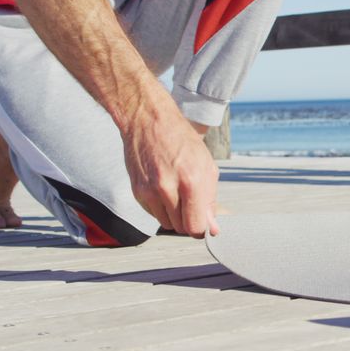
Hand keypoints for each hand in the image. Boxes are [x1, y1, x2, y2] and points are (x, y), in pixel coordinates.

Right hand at [122, 107, 219, 238]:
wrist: (149, 121)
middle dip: (189, 220)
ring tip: (177, 192)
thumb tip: (213, 229)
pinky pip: (153, 214)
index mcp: (191, 181)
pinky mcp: (137, 192)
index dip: (201, 228)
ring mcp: (149, 191)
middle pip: (181, 228)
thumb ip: (210, 200)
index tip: (204, 222)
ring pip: (167, 224)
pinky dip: (161, 207)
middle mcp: (168, 188)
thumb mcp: (207, 167)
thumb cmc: (183, 142)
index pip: (195, 227)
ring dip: (175, 215)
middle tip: (191, 201)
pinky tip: (164, 188)